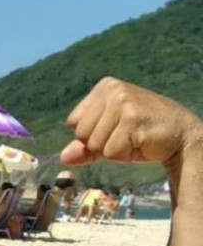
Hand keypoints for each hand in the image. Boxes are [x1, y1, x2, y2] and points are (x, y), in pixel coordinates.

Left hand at [61, 77, 201, 166]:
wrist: (182, 135)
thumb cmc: (141, 135)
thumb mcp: (108, 137)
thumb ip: (84, 146)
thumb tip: (64, 157)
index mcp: (103, 87)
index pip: (73, 123)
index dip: (91, 135)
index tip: (114, 129)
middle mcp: (112, 90)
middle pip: (82, 135)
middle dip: (101, 144)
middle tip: (126, 135)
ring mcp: (123, 102)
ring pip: (96, 145)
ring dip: (114, 151)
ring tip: (134, 138)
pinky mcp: (132, 118)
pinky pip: (111, 151)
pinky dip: (124, 155)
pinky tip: (141, 142)